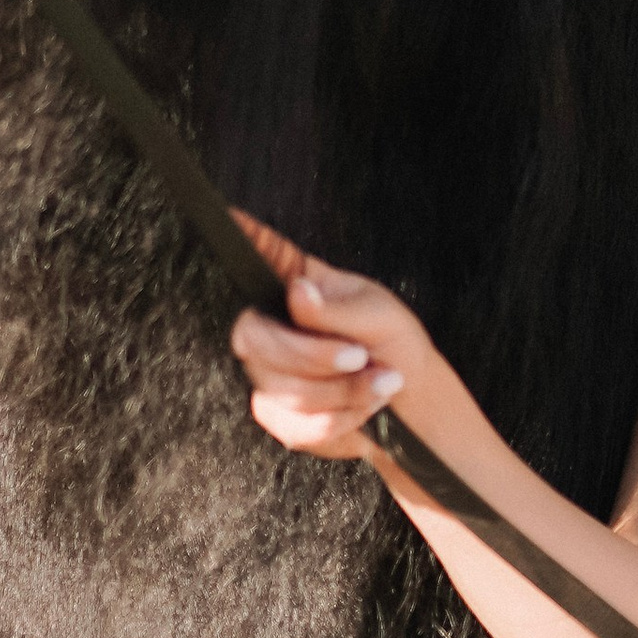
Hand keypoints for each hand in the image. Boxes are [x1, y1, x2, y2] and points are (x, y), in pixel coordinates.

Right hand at [229, 213, 437, 460]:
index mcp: (294, 282)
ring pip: (280, 388)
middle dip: (313, 357)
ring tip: (381, 382)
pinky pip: (293, 424)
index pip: (259, 252)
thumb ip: (336, 309)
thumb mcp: (377, 314)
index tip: (231, 214)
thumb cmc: (390, 339)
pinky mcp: (277, 414)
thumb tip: (298, 294)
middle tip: (361, 356)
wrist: (405, 394)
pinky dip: (338, 420)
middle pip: (254, 338)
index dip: (241, 236)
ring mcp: (267, 371)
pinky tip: (364, 406)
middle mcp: (270, 322)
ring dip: (340, 392)